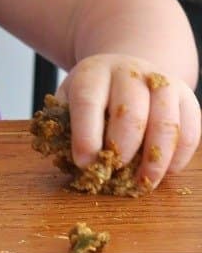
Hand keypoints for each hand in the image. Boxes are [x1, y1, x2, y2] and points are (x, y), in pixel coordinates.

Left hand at [55, 54, 200, 189]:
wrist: (128, 70)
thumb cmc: (94, 96)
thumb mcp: (69, 100)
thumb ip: (63, 127)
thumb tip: (69, 163)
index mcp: (93, 72)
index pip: (88, 101)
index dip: (85, 135)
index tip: (84, 163)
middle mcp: (129, 72)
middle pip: (131, 112)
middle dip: (122, 148)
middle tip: (113, 172)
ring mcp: (162, 82)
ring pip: (166, 122)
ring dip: (155, 159)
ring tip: (143, 183)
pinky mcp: (186, 97)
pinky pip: (191, 129)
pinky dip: (180, 156)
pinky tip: (166, 172)